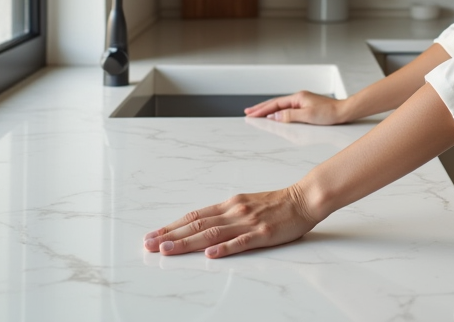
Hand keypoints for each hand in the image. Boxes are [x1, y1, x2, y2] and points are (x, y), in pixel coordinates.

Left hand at [143, 185, 319, 257]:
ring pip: (211, 233)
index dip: (172, 226)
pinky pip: (240, 242)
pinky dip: (223, 248)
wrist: (304, 198)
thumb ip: (226, 214)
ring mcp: (248, 222)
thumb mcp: (247, 203)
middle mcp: (234, 211)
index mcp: (230, 204)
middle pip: (197, 224)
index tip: (153, 235)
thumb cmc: (277, 204)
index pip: (194, 215)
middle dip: (170, 236)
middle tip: (149, 244)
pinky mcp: (263, 234)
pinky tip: (210, 254)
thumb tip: (203, 225)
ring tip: (167, 250)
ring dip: (187, 242)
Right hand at [243, 90, 346, 124]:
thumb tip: (274, 116)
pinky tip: (275, 114)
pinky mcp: (306, 106)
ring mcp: (302, 101)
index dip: (262, 110)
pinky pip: (287, 108)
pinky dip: (278, 111)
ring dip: (268, 109)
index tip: (251, 114)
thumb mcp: (307, 116)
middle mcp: (299, 97)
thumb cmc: (329, 113)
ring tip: (257, 113)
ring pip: (281, 105)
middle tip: (248, 112)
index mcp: (297, 97)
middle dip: (261, 108)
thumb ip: (289, 116)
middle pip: (275, 103)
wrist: (344, 111)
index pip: (275, 104)